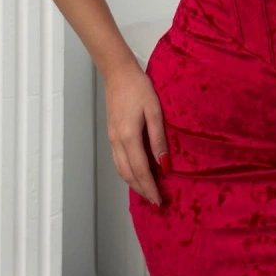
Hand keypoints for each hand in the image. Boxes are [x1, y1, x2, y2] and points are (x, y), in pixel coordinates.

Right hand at [104, 59, 169, 206]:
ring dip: (133, 183)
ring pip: (121, 169)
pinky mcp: (111, 134)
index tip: (159, 201)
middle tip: (155, 201)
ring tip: (147, 191)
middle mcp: (117, 141)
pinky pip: (118, 161)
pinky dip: (127, 172)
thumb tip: (164, 164)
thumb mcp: (155, 111)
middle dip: (142, 190)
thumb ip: (158, 139)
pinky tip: (136, 173)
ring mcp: (112, 138)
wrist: (118, 73)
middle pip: (128, 174)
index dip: (150, 187)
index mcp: (129, 137)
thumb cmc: (139, 88)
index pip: (140, 170)